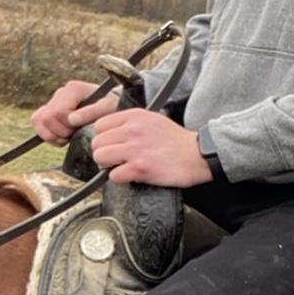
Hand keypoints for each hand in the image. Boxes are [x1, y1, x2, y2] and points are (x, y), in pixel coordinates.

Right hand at [31, 80, 120, 144]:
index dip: (67, 126)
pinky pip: (36, 121)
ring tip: (69, 136)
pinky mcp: (48, 110)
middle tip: (76, 133)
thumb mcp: (108, 108)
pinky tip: (61, 137)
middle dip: (61, 131)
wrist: (110, 108)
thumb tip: (71, 119)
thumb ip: (92, 112)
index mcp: (74, 89)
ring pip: (38, 119)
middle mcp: (61, 92)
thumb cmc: (111, 107)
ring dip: (53, 134)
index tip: (80, 129)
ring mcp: (53, 101)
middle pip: (47, 117)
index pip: (59, 112)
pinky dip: (46, 134)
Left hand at [91, 109, 211, 187]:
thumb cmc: (176, 141)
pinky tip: (131, 175)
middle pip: (97, 142)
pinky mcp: (139, 168)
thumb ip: (130, 123)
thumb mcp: (152, 120)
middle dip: (104, 153)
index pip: (99, 125)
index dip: (104, 137)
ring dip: (108, 165)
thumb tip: (109, 132)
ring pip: (100, 157)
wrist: (197, 155)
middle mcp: (132, 130)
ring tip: (121, 166)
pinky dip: (119, 178)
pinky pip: (113, 175)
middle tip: (116, 158)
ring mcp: (135, 149)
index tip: (112, 144)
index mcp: (134, 116)